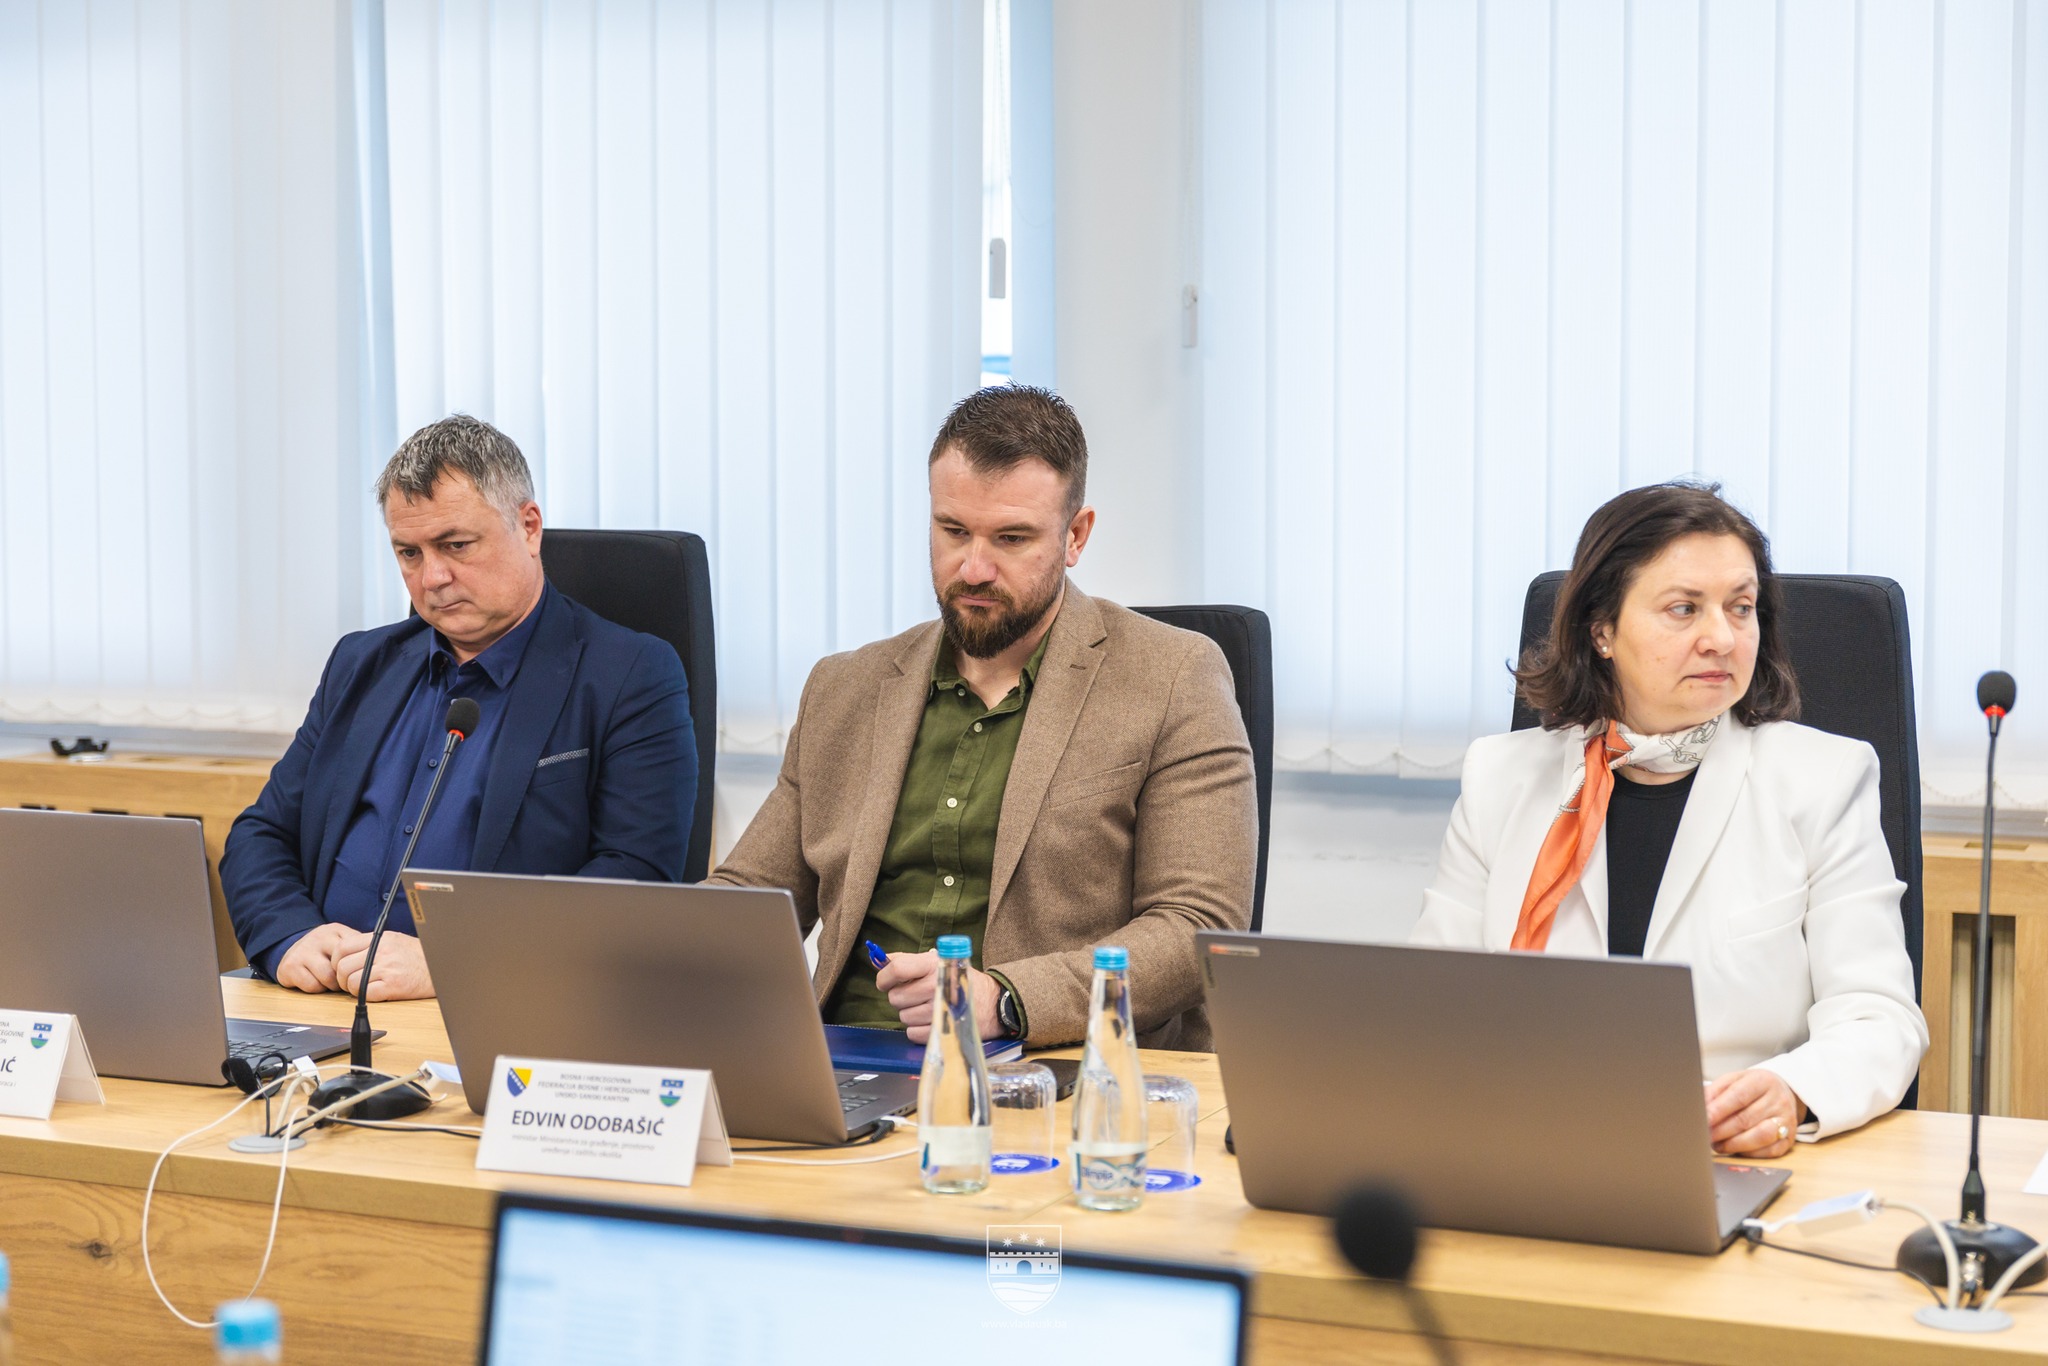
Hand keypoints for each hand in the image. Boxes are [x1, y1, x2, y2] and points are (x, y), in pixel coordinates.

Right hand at [273, 922, 356, 992]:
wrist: (290, 949)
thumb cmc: (325, 950)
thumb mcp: (343, 941)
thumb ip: (360, 947)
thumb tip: (380, 959)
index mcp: (335, 930)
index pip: (355, 950)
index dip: (359, 965)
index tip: (360, 972)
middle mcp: (318, 937)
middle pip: (343, 966)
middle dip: (346, 977)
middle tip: (345, 979)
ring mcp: (303, 951)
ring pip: (328, 977)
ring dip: (332, 985)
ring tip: (331, 980)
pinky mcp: (290, 966)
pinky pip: (312, 985)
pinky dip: (317, 988)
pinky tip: (315, 981)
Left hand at [333, 930, 436, 1001]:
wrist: (441, 967)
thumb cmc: (417, 956)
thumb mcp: (394, 940)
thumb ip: (371, 944)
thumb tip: (346, 954)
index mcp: (380, 939)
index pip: (342, 947)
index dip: (336, 960)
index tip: (341, 968)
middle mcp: (382, 951)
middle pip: (342, 967)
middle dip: (342, 978)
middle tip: (351, 982)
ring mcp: (387, 968)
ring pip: (351, 982)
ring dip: (353, 989)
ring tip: (365, 988)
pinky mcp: (393, 985)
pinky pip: (365, 994)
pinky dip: (365, 997)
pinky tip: (375, 993)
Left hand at [876, 950, 1001, 1044]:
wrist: (990, 1001)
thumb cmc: (957, 979)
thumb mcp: (935, 961)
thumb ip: (905, 960)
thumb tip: (877, 959)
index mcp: (933, 964)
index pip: (896, 969)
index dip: (884, 978)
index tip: (885, 982)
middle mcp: (936, 985)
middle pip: (896, 997)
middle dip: (901, 997)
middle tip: (916, 995)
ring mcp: (939, 1009)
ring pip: (903, 1016)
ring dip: (910, 1013)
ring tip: (926, 1006)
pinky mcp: (942, 1029)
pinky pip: (912, 1033)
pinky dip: (917, 1029)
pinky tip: (930, 1019)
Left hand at [1705, 1068, 1804, 1157]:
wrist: (1782, 1092)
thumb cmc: (1752, 1087)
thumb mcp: (1734, 1080)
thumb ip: (1715, 1091)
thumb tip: (1699, 1106)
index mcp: (1762, 1081)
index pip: (1738, 1096)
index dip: (1719, 1110)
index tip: (1703, 1119)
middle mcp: (1778, 1100)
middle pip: (1746, 1119)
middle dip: (1721, 1130)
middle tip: (1704, 1135)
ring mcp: (1787, 1121)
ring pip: (1759, 1137)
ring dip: (1734, 1144)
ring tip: (1716, 1144)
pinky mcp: (1790, 1140)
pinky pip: (1769, 1151)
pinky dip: (1748, 1153)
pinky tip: (1734, 1149)